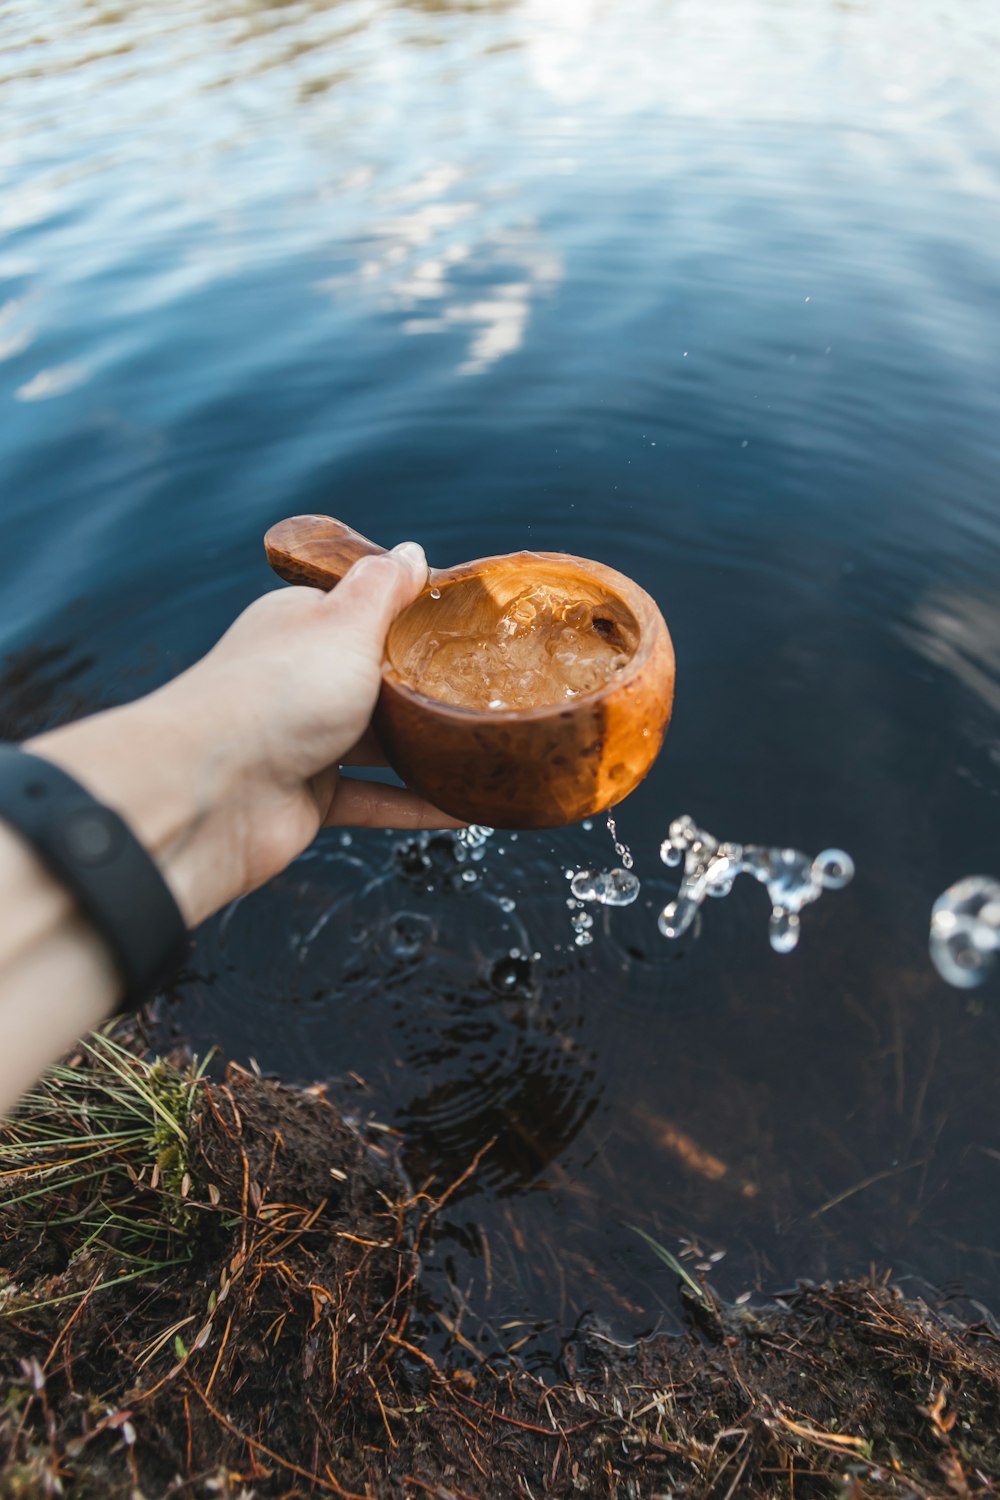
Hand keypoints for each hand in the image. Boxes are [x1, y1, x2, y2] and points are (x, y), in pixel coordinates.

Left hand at [29, 543, 459, 927]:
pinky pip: (376, 799)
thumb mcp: (344, 623)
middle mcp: (300, 680)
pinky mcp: (310, 798)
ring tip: (490, 742)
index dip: (412, 614)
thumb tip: (411, 551)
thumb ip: (383, 589)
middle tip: (493, 684)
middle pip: (376, 679)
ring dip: (430, 746)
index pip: (361, 610)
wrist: (210, 793)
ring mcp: (304, 742)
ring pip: (380, 742)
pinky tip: (467, 806)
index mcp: (300, 627)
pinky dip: (419, 804)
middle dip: (427, 685)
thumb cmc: (275, 694)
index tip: (469, 623)